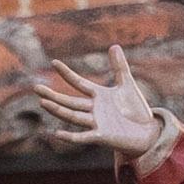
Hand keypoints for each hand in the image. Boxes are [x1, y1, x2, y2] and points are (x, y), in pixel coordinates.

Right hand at [32, 49, 183, 161]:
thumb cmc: (136, 110)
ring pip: (73, 116)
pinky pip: (83, 137)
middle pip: (69, 101)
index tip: (54, 62)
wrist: (147, 132)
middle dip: (53, 95)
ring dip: (58, 110)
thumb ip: (119, 67)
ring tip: (42, 102)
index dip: (67, 73)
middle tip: (36, 88)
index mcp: (98, 95)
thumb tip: (114, 45)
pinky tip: (56, 133)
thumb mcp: (127, 85)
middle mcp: (93, 109)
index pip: (79, 82)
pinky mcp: (102, 137)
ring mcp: (96, 123)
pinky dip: (70, 136)